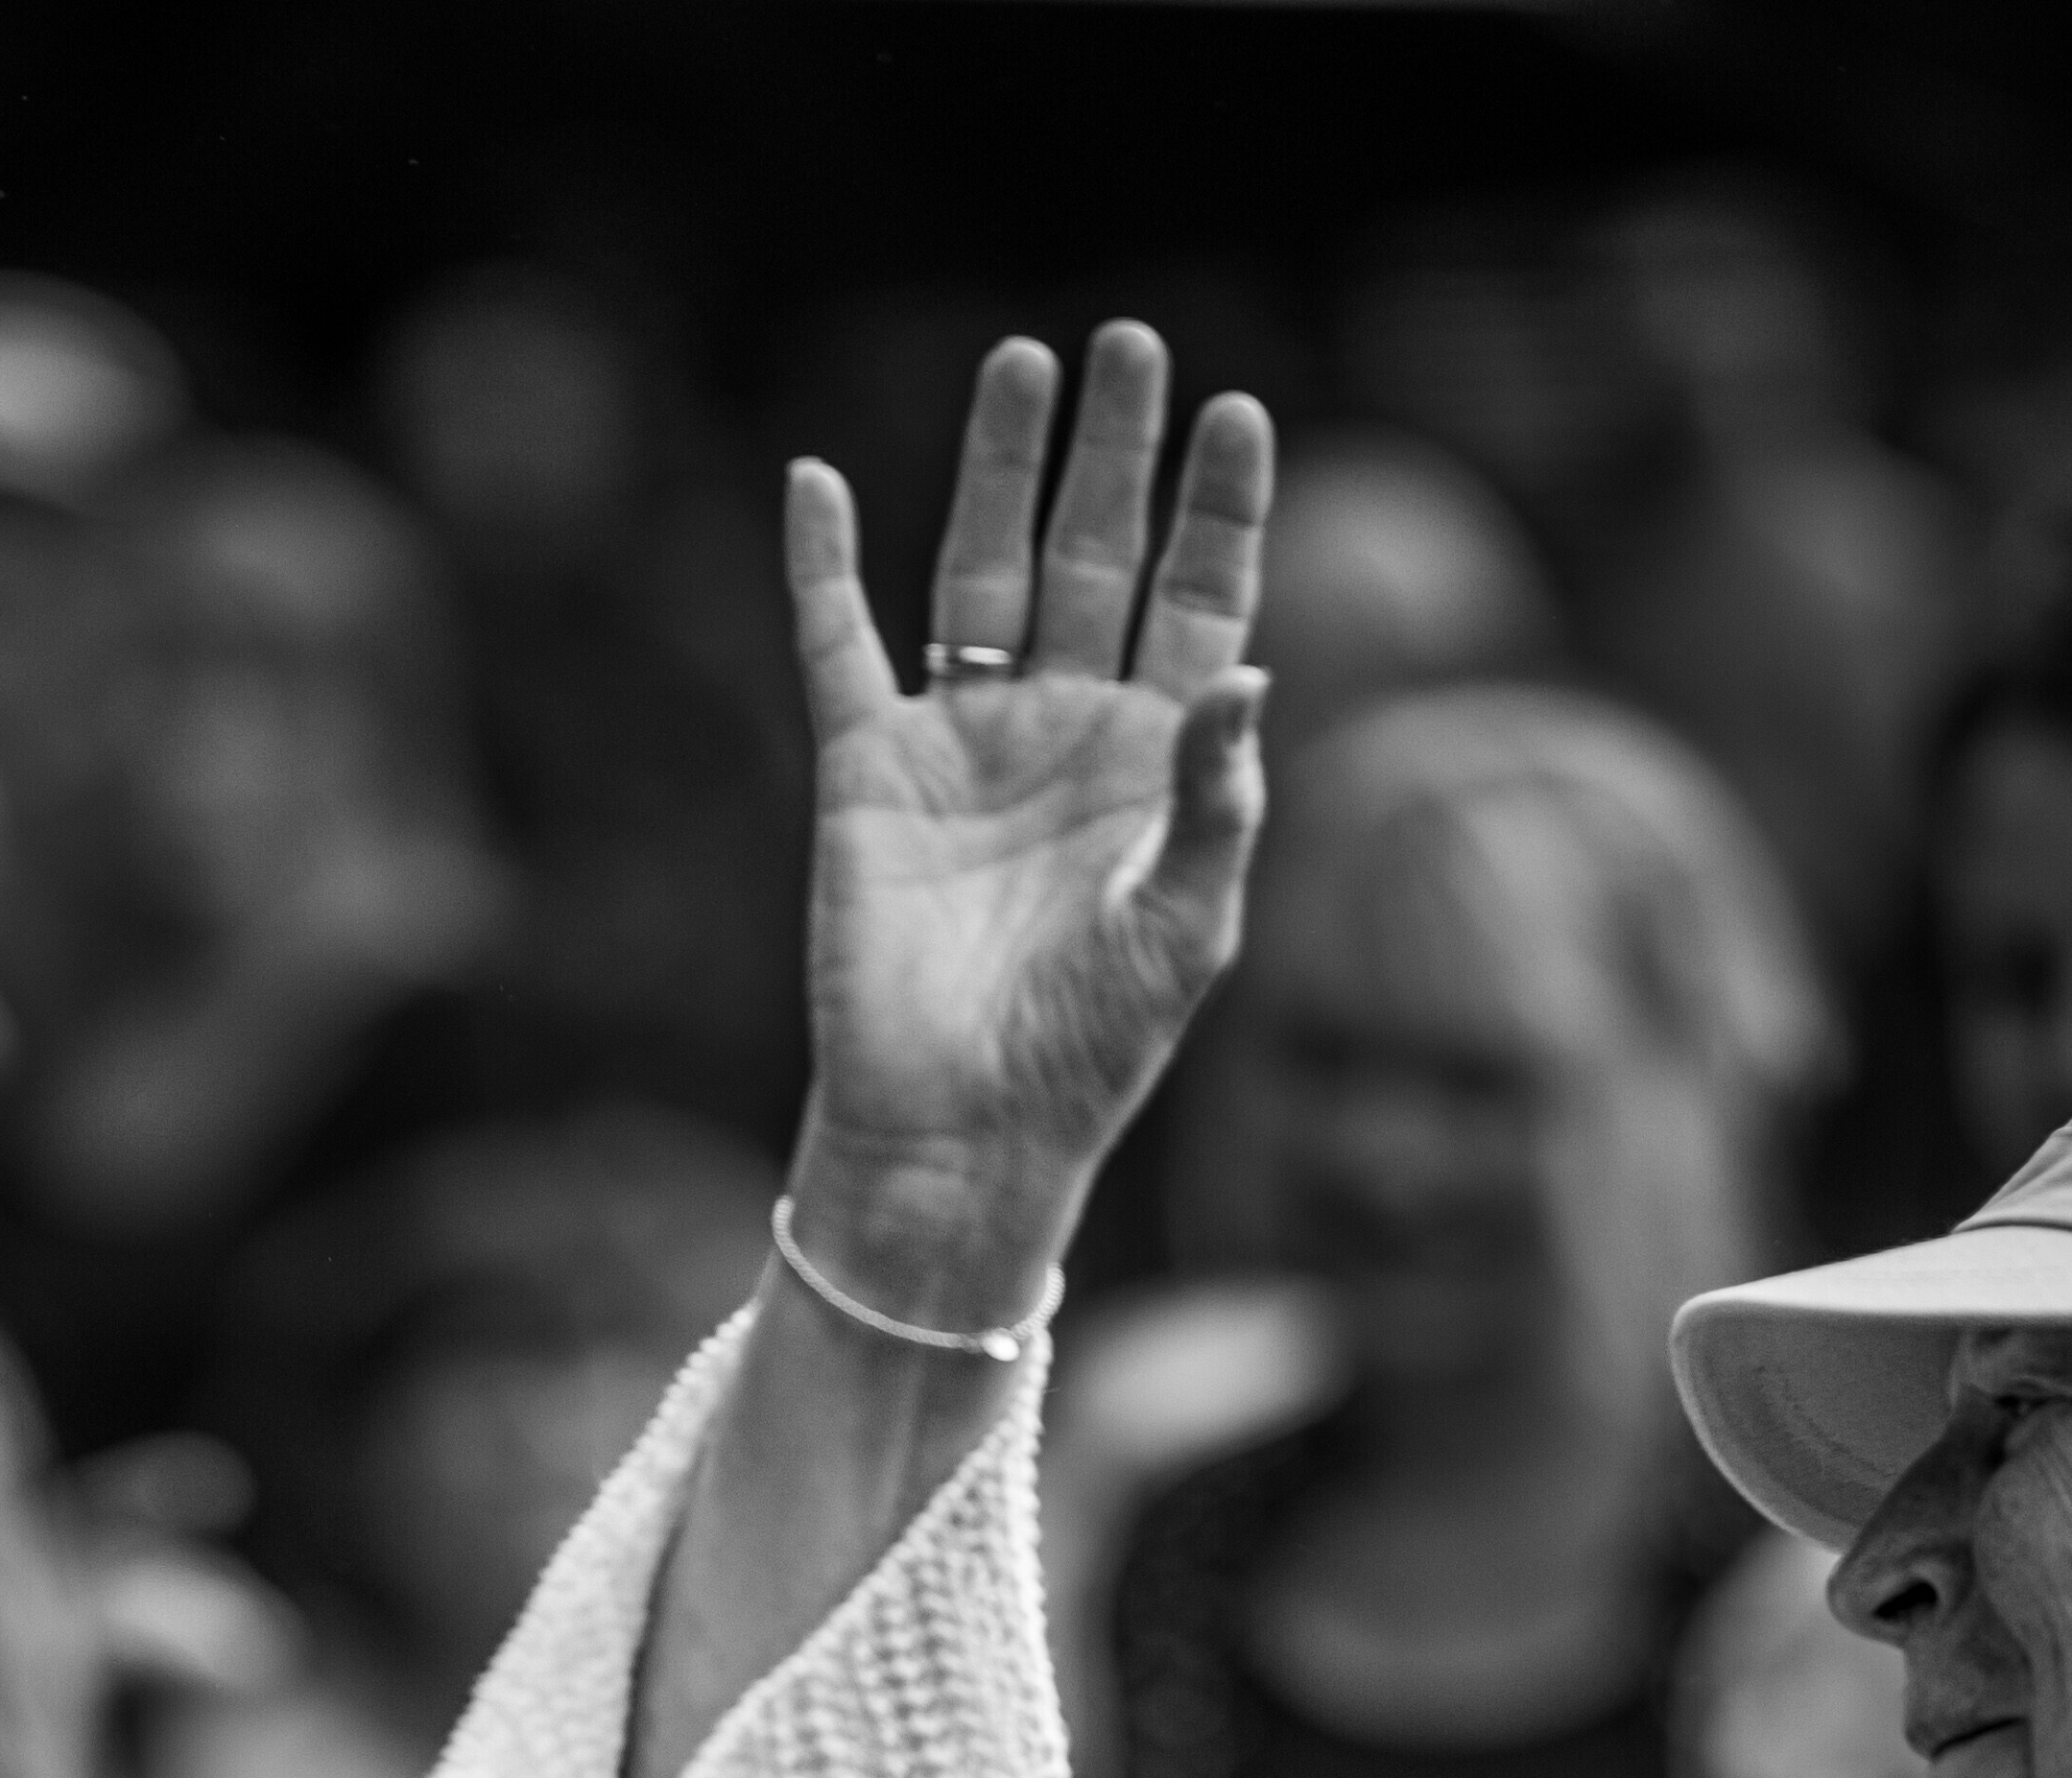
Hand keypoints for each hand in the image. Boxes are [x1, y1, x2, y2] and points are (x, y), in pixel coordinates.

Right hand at [781, 322, 1271, 1322]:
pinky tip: (819, 486)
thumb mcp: (1185, 929)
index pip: (1202, 602)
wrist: (962, 1139)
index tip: (1238, 417)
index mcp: (1155, 760)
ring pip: (983, 573)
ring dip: (1001, 469)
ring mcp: (962, 743)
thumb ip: (1220, 801)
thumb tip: (1253, 673)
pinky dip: (824, 569)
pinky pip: (839, 650)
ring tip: (1025, 362)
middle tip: (1131, 344)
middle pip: (1096, 556)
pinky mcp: (866, 775)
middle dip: (1115, 452)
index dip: (1222, 510)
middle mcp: (1063, 730)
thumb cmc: (1089, 1053)